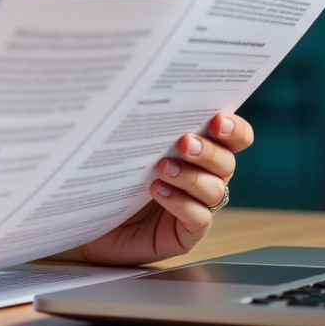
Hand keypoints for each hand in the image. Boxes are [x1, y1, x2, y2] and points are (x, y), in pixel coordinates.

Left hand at [72, 112, 253, 266]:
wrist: (90, 216)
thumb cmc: (110, 174)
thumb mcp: (128, 145)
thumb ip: (144, 124)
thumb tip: (141, 93)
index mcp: (198, 150)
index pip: (233, 138)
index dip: (234, 129)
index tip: (218, 121)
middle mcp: (204, 176)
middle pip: (227, 162)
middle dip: (209, 151)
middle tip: (186, 143)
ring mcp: (197, 206)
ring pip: (214, 190)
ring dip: (192, 177)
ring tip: (163, 168)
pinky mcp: (186, 233)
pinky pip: (198, 218)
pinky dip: (181, 203)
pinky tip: (158, 191)